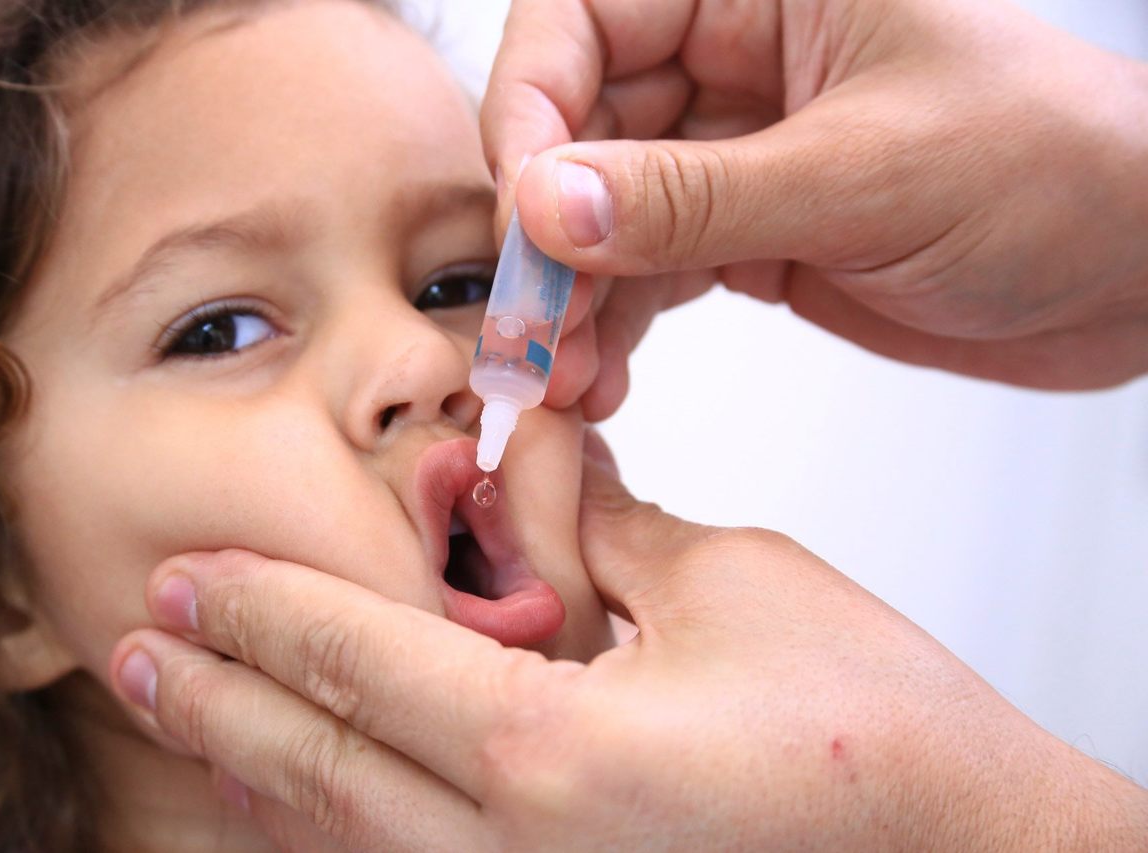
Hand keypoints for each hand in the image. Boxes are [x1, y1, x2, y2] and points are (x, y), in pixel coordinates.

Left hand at [110, 436, 1147, 849]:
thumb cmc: (886, 740)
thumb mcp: (732, 583)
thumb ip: (603, 528)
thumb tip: (528, 481)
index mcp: (553, 758)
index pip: (362, 662)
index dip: (264, 612)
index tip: (189, 581)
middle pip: (322, 768)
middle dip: (218, 704)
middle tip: (137, 654)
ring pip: (354, 843)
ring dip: (264, 777)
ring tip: (192, 730)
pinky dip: (348, 836)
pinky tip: (313, 806)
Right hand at [484, 0, 1147, 392]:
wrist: (1138, 273)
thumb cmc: (1058, 170)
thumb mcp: (868, 176)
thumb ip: (695, 195)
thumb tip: (549, 205)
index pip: (586, 17)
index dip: (533, 110)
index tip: (526, 215)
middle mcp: (735, 58)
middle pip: (579, 125)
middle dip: (546, 233)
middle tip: (532, 328)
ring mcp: (735, 152)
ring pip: (603, 211)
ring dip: (572, 297)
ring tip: (562, 379)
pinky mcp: (746, 232)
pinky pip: (647, 272)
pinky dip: (615, 327)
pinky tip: (603, 379)